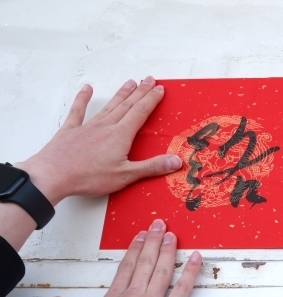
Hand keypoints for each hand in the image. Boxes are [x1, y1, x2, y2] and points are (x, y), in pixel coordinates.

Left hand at [14, 77, 180, 204]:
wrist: (53, 175)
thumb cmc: (89, 177)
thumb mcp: (126, 175)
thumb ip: (151, 167)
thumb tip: (176, 160)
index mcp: (120, 136)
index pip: (140, 113)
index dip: (151, 100)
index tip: (159, 90)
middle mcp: (106, 126)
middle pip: (127, 106)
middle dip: (140, 92)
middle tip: (149, 80)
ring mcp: (87, 127)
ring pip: (109, 106)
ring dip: (121, 94)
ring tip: (130, 82)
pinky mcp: (71, 131)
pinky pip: (78, 111)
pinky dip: (83, 98)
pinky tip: (87, 89)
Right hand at [50, 219, 200, 296]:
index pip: (125, 267)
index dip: (134, 249)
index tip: (139, 236)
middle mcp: (133, 296)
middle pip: (144, 262)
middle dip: (153, 241)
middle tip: (159, 225)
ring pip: (162, 270)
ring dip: (168, 250)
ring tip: (173, 235)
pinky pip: (183, 289)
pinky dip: (190, 272)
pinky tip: (195, 259)